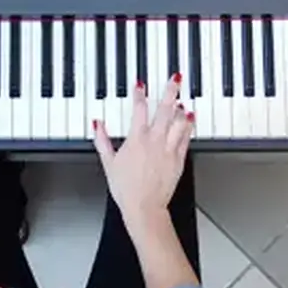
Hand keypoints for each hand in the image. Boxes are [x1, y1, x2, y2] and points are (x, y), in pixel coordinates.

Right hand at [91, 73, 193, 224]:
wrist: (144, 207)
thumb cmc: (126, 189)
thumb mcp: (108, 162)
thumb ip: (102, 140)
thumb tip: (97, 125)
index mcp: (137, 139)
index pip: (138, 109)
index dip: (139, 94)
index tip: (140, 84)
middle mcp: (155, 141)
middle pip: (165, 110)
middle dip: (170, 92)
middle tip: (175, 79)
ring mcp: (169, 149)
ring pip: (179, 122)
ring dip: (181, 109)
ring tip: (181, 99)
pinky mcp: (179, 159)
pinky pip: (186, 138)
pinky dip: (188, 126)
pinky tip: (189, 118)